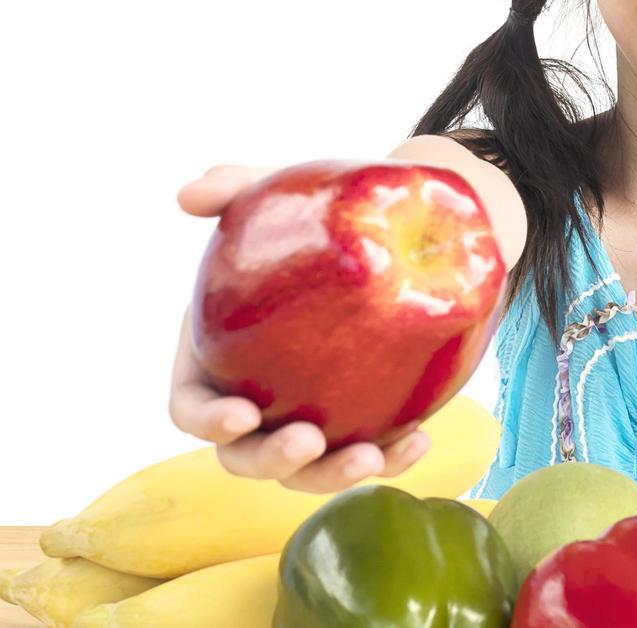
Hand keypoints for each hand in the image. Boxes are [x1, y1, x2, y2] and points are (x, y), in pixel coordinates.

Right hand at [169, 164, 431, 492]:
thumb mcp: (278, 190)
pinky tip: (420, 441)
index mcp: (219, 353)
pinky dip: (393, 458)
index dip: (206, 419)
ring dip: (332, 475)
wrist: (401, 220)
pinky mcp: (366, 417)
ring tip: (371, 457)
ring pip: (308, 469)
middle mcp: (261, 393)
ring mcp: (314, 412)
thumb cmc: (323, 209)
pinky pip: (374, 452)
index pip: (191, 403)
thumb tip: (189, 195)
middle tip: (308, 442)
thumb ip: (233, 188)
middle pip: (244, 453)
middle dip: (270, 460)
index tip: (241, 414)